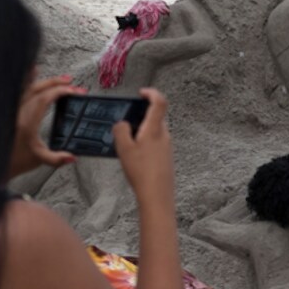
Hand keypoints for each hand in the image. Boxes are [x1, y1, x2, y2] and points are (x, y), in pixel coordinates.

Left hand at [9, 75, 81, 178]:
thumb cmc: (15, 161)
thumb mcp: (39, 160)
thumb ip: (57, 159)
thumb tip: (72, 157)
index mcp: (26, 123)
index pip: (43, 99)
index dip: (59, 92)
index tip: (73, 91)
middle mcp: (18, 113)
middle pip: (37, 89)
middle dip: (55, 83)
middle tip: (71, 82)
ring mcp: (14, 111)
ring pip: (28, 88)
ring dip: (45, 81)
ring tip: (60, 80)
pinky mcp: (13, 112)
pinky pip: (21, 92)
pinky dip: (30, 82)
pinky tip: (34, 74)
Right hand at [114, 88, 174, 203]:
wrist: (157, 195)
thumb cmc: (141, 172)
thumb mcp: (124, 148)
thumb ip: (121, 131)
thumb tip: (123, 124)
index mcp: (155, 129)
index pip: (160, 101)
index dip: (152, 93)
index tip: (141, 93)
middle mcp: (165, 136)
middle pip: (157, 117)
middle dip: (142, 115)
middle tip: (127, 121)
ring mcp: (168, 147)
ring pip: (156, 131)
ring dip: (143, 131)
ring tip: (127, 143)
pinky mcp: (167, 158)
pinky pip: (156, 144)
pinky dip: (146, 143)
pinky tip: (135, 157)